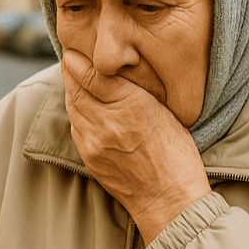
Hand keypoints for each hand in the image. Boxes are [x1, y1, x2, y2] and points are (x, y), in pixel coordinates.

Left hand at [61, 50, 210, 243]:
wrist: (169, 201)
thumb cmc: (177, 155)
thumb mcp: (164, 112)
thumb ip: (135, 90)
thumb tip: (113, 70)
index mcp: (131, 106)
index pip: (92, 73)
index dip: (79, 57)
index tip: (75, 47)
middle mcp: (105, 123)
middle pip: (76, 86)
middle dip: (71, 69)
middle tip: (72, 54)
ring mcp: (93, 142)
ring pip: (72, 105)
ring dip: (72, 88)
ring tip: (76, 74)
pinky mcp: (88, 156)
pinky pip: (76, 125)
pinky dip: (76, 110)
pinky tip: (84, 104)